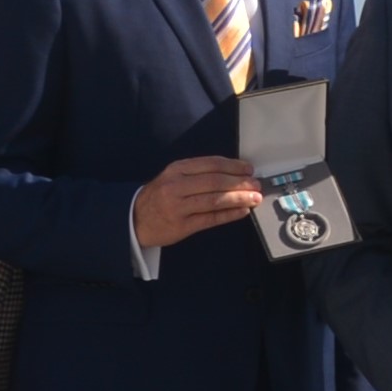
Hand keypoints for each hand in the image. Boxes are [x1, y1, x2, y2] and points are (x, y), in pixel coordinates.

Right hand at [134, 153, 270, 251]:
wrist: (134, 219)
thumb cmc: (160, 196)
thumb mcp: (173, 176)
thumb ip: (198, 173)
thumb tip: (233, 173)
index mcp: (177, 169)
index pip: (211, 164)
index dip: (233, 166)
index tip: (249, 169)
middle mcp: (177, 186)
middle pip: (215, 182)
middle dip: (240, 183)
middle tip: (256, 185)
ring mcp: (179, 207)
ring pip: (215, 200)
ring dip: (238, 199)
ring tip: (255, 198)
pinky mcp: (182, 226)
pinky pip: (210, 219)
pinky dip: (229, 215)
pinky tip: (242, 212)